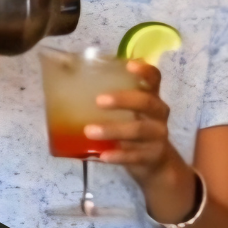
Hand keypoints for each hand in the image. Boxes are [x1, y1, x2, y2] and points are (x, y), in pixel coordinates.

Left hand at [85, 61, 177, 180]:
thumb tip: (69, 79)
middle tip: (98, 101)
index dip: (144, 70)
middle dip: (123, 100)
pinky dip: (119, 155)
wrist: (156, 162)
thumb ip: (110, 98)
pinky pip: (135, 155)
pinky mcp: (153, 155)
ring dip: (113, 130)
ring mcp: (158, 135)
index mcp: (151, 96)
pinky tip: (103, 156)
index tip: (129, 65)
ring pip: (138, 130)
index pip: (154, 78)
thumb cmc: (133, 126)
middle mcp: (158, 113)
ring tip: (89, 131)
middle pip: (146, 102)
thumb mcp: (128, 110)